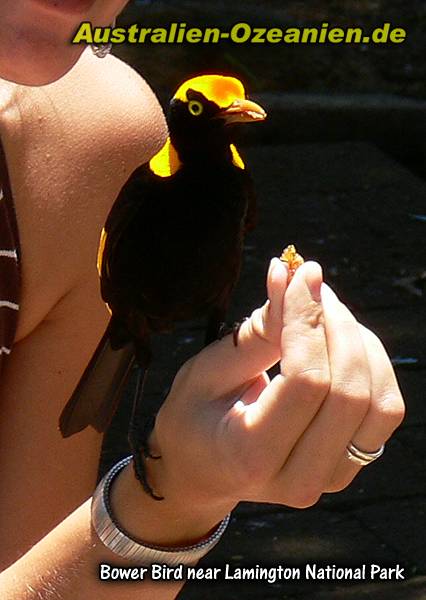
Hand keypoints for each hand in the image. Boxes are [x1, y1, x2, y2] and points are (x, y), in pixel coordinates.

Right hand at [149, 258, 404, 510]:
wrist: (204, 469)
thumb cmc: (195, 416)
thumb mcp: (206, 372)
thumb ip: (255, 332)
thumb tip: (290, 277)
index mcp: (250, 456)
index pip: (305, 382)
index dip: (308, 320)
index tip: (300, 274)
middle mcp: (298, 479)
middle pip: (349, 393)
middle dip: (337, 325)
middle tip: (312, 285)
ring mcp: (330, 478)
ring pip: (381, 403)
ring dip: (360, 343)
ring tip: (325, 313)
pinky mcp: (350, 465)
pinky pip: (385, 410)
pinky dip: (373, 365)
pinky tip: (342, 341)